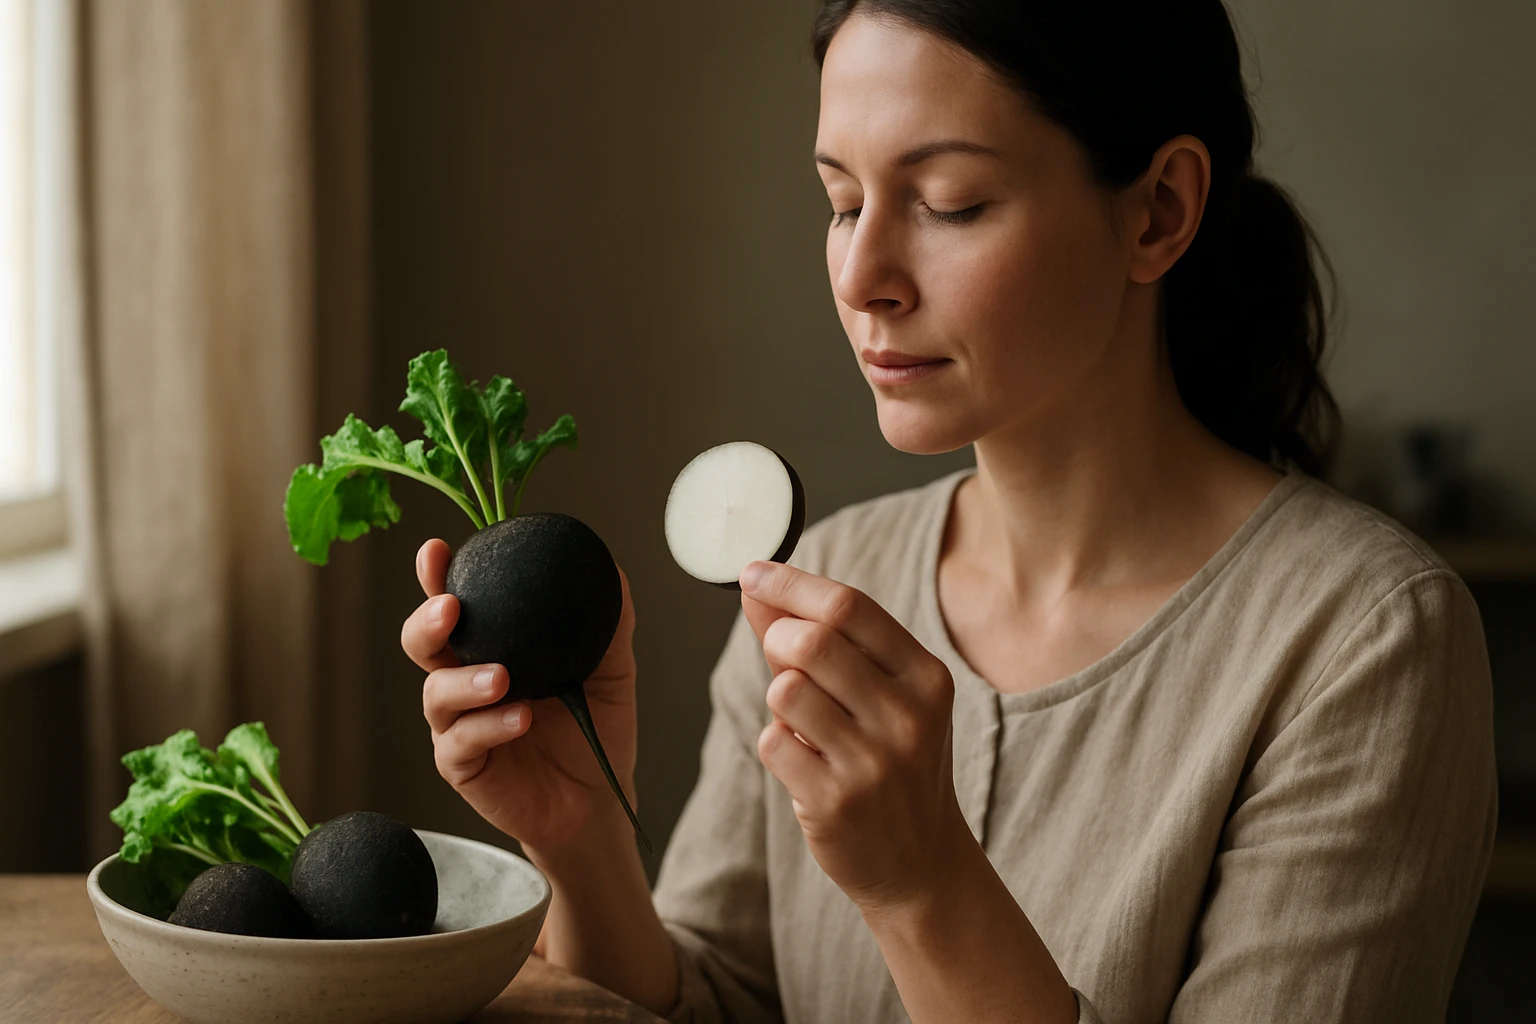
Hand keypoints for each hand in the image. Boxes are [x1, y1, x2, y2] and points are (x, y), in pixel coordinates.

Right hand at [402, 539, 639, 857]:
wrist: (599, 798)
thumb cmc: (594, 729)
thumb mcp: (611, 669)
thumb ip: (609, 624)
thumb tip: (614, 571)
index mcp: (491, 648)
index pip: (454, 605)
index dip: (437, 577)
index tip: (436, 551)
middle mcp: (464, 681)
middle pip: (422, 643)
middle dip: (427, 621)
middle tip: (452, 608)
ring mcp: (458, 724)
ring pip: (436, 693)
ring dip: (465, 680)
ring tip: (502, 677)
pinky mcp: (463, 766)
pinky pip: (460, 742)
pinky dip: (489, 726)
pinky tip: (520, 719)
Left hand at [739, 560, 972, 914]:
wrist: (920, 862)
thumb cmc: (893, 761)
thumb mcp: (880, 694)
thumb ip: (821, 636)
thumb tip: (757, 586)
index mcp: (926, 677)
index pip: (849, 606)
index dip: (790, 583)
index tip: (752, 573)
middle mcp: (908, 716)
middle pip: (811, 642)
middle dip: (778, 640)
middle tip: (781, 658)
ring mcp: (874, 763)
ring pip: (785, 690)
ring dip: (778, 697)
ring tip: (804, 720)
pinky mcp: (836, 803)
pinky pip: (773, 741)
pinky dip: (777, 743)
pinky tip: (806, 762)